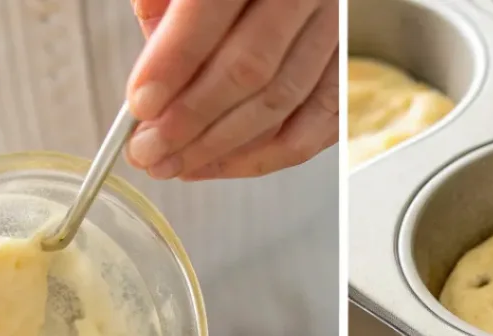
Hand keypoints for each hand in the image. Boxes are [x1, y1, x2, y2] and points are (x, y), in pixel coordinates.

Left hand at [126, 0, 337, 179]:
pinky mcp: (351, 74)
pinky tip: (220, 164)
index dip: (173, 64)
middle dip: (191, 120)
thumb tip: (152, 47)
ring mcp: (338, 34)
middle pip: (249, 69)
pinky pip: (312, 130)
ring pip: (278, 104)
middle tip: (150, 149)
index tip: (141, 104)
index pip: (210, 11)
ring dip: (220, 147)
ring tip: (175, 163)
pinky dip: (262, 156)